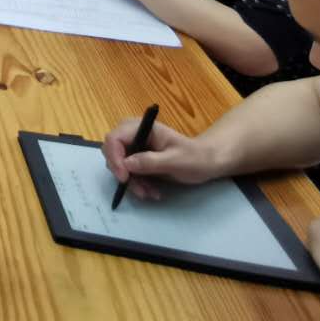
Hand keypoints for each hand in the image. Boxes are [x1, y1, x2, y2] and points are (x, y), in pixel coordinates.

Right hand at [101, 117, 218, 199]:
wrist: (207, 163)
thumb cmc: (196, 157)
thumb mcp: (176, 161)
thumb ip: (150, 161)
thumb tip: (126, 164)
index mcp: (141, 127)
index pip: (114, 138)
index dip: (114, 157)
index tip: (124, 177)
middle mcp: (133, 135)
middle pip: (112, 152)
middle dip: (123, 174)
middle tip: (140, 189)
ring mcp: (134, 147)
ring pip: (119, 166)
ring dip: (132, 183)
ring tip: (151, 193)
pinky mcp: (136, 160)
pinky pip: (127, 174)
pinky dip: (137, 185)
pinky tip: (152, 192)